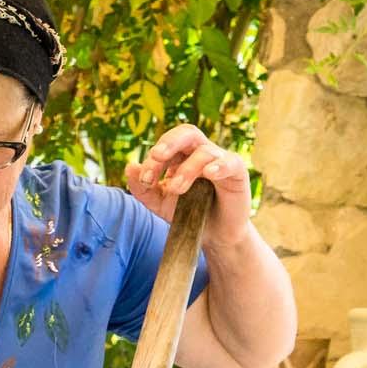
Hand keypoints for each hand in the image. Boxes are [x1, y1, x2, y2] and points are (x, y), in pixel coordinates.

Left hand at [125, 124, 251, 252]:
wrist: (211, 235)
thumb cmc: (186, 213)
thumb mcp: (158, 203)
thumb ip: (142, 188)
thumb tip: (129, 167)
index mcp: (180, 156)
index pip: (166, 145)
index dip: (153, 159)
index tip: (145, 180)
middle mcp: (200, 153)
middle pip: (187, 132)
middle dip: (170, 142)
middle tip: (157, 155)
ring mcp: (220, 160)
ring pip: (204, 151)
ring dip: (187, 169)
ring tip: (176, 189)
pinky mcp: (237, 173)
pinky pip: (230, 162)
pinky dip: (219, 165)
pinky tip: (209, 174)